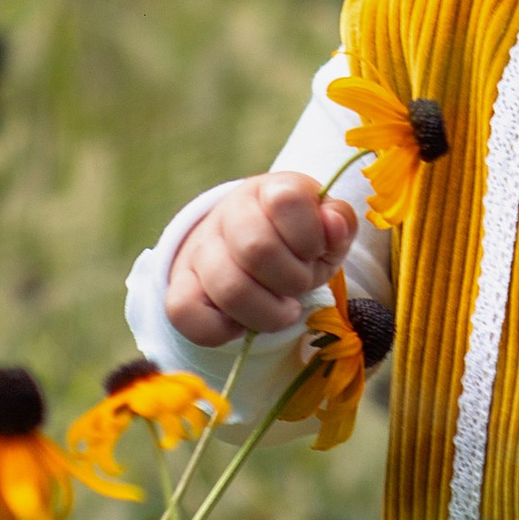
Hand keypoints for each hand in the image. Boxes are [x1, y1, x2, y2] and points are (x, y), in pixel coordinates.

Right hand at [165, 172, 357, 346]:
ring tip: (282, 310)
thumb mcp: (327, 229)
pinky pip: (186, 313)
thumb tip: (333, 225)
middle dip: (293, 280)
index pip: (286, 201)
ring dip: (268, 313)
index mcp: (270, 190)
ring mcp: (199, 249)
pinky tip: (241, 323)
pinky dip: (222, 330)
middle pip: (257, 250)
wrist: (249, 247)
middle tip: (299, 287)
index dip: (311, 237)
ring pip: (228, 288)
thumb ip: (339, 222)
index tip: (314, 250)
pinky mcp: (179, 285)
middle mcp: (228, 213)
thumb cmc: (297, 241)